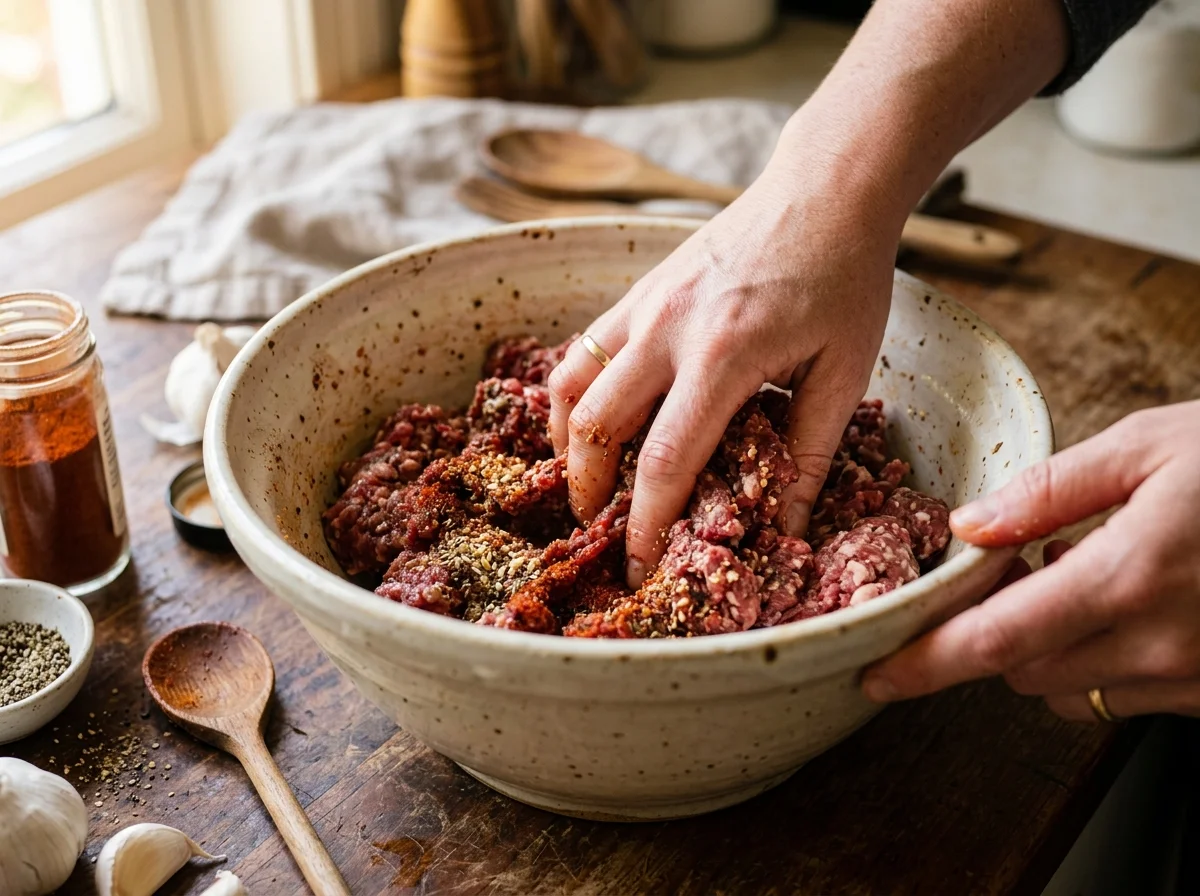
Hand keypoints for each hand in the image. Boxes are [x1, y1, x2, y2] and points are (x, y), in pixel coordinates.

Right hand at [547, 158, 900, 586]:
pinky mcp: (639, 288)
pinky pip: (582, 349)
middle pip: (593, 427)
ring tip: (584, 480)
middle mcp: (667, 329)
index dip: (643, 526)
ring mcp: (644, 303)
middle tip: (601, 530)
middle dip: (587, 492)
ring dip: (566, 442)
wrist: (826, 189)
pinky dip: (574, 394)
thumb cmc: (845, 280)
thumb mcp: (845, 373)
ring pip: (569, 384)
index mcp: (723, 357)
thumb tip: (786, 531)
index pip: (663, 462)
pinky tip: (593, 419)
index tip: (637, 567)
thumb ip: (811, 456)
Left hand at [862, 401, 1199, 719]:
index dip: (925, 665)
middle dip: (992, 635)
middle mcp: (1159, 644)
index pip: (996, 641)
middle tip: (1008, 572)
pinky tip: (1133, 602)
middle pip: (1022, 673)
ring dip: (1048, 648)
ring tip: (1082, 577)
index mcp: (1128, 577)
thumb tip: (970, 525)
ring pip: (1072, 690)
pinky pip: (1128, 694)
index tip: (877, 677)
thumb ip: (1050, 490)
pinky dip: (1103, 658)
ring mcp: (1194, 676)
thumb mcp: (1150, 447)